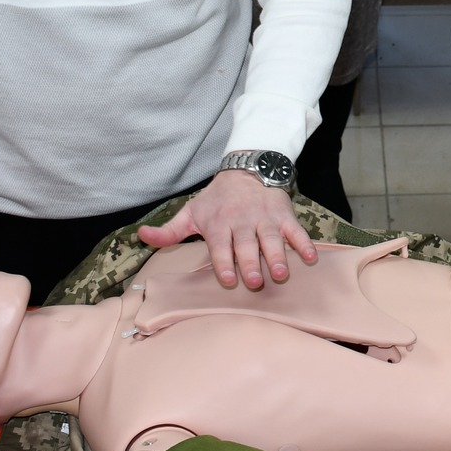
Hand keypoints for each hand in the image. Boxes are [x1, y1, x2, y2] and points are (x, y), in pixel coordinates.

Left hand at [139, 169, 317, 289]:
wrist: (247, 169)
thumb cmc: (217, 199)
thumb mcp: (191, 211)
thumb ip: (168, 230)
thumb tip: (140, 236)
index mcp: (219, 224)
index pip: (220, 247)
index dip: (223, 263)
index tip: (228, 279)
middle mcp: (242, 223)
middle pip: (246, 246)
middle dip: (250, 264)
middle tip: (254, 282)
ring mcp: (265, 219)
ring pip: (271, 240)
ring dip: (277, 257)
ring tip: (281, 273)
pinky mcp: (284, 215)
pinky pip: (296, 231)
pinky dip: (304, 244)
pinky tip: (311, 259)